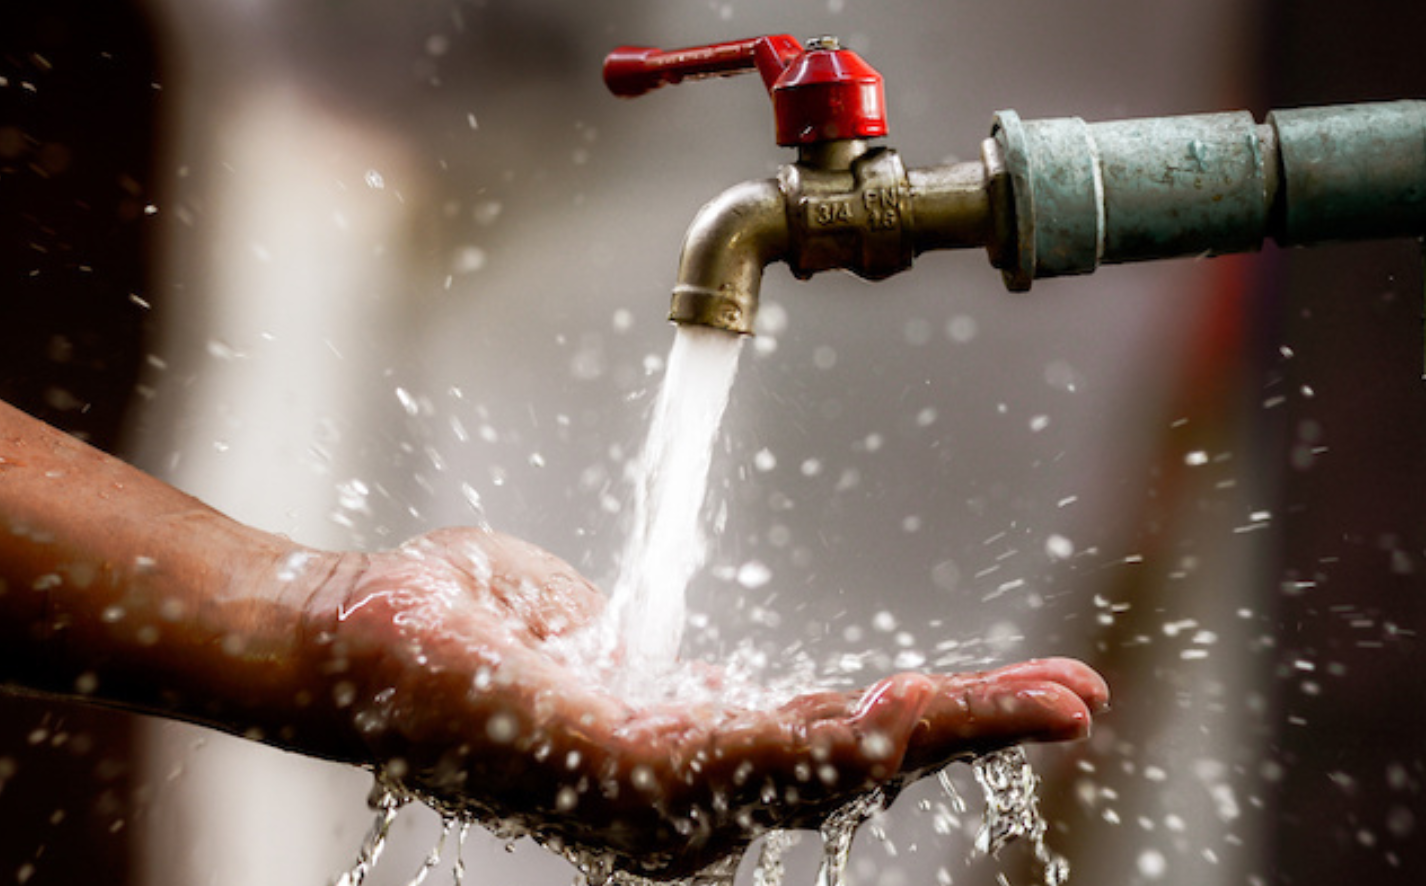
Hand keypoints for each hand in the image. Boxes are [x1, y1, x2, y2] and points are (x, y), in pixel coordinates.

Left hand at [305, 527, 1108, 878]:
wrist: (346, 633)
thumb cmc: (452, 629)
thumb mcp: (577, 627)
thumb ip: (646, 650)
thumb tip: (680, 652)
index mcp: (677, 754)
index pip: (824, 739)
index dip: (924, 718)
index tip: (1026, 689)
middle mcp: (677, 797)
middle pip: (848, 766)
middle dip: (969, 734)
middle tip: (1078, 700)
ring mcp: (651, 795)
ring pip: (820, 766)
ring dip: (933, 732)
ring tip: (1038, 702)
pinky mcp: (615, 772)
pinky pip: (745, 756)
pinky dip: (835, 735)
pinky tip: (903, 707)